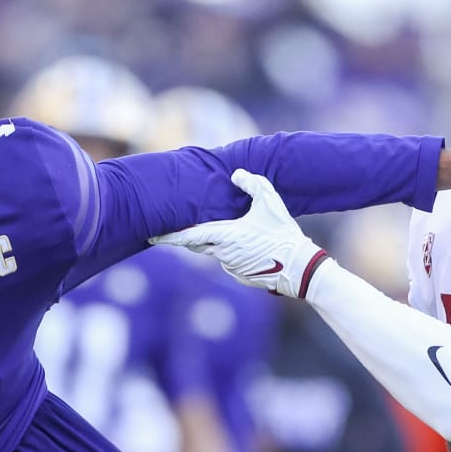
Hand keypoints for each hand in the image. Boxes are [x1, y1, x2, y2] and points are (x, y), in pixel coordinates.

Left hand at [154, 170, 328, 298]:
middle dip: (187, 236)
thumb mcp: (270, 202)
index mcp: (226, 235)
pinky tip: (250, 247)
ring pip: (213, 252)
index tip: (151, 237)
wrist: (299, 268)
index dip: (169, 236)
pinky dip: (230, 253)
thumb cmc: (284, 233)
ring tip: (236, 234)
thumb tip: (236, 174)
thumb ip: (252, 183)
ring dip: (215, 242)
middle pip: (197, 244)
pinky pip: (227, 261)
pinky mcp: (239, 277)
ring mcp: (230, 268)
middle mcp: (223, 254)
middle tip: (176, 229)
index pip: (189, 235)